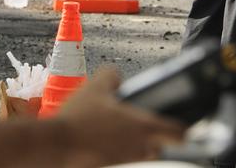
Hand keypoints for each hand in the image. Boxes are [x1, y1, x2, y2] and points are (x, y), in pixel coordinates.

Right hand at [58, 68, 185, 167]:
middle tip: (147, 128)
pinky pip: (125, 162)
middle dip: (158, 138)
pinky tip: (106, 144)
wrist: (53, 147)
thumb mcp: (95, 87)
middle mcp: (139, 148)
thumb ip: (111, 76)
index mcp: (142, 127)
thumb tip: (116, 77)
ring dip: (139, 147)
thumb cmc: (76, 120)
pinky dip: (121, 154)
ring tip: (121, 135)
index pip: (179, 133)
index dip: (182, 128)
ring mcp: (127, 162)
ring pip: (144, 156)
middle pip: (161, 147)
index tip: (181, 125)